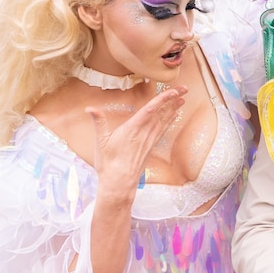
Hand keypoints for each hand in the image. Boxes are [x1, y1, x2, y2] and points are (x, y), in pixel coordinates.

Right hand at [87, 86, 187, 200]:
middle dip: (173, 99)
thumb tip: (89, 108)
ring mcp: (149, 140)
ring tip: (182, 99)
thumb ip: (99, 122)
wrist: (119, 183)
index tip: (173, 91)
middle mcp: (144, 133)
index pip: (151, 110)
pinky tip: (174, 115)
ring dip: (173, 108)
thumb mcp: (100, 142)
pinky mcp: (150, 146)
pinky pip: (162, 130)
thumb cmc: (109, 164)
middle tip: (184, 89)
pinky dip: (169, 120)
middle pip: (161, 112)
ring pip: (164, 120)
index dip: (163, 99)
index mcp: (132, 129)